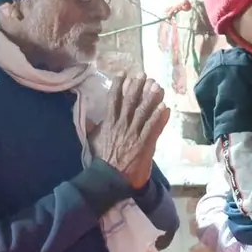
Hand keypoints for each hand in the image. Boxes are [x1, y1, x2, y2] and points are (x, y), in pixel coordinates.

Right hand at [91, 73, 169, 189]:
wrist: (109, 177)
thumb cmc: (101, 159)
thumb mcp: (93, 140)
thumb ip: (93, 127)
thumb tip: (87, 117)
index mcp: (109, 123)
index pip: (113, 100)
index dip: (119, 85)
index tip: (124, 74)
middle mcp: (121, 125)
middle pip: (130, 102)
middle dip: (137, 87)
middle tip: (143, 74)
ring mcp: (133, 134)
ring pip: (143, 112)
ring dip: (150, 98)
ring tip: (156, 86)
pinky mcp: (143, 144)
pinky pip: (152, 128)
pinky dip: (158, 117)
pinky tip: (164, 106)